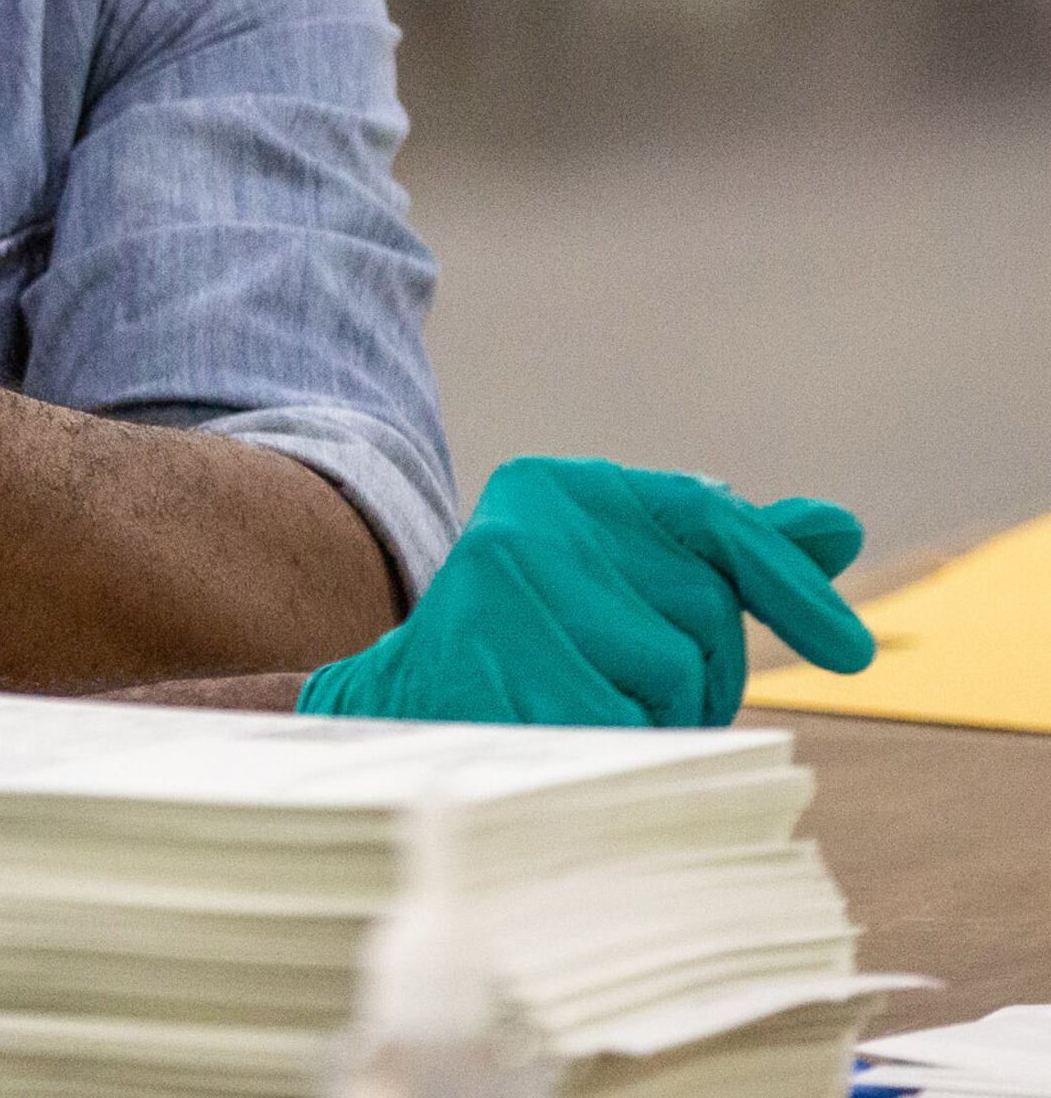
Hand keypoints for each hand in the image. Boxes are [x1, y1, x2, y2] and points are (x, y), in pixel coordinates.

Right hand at [301, 457, 874, 726]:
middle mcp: (528, 523)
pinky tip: (560, 739)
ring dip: (652, 718)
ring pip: (672, 676)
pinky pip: (626, 727)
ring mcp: (502, 589)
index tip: (854, 653)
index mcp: (558, 488)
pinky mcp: (491, 662)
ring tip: (578, 712)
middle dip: (698, 676)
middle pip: (701, 610)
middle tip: (619, 691)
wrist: (387, 717)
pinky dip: (616, 752)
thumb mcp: (617, 585)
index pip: (710, 520)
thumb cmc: (527, 654)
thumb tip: (839, 529)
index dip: (789, 585)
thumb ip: (721, 558)